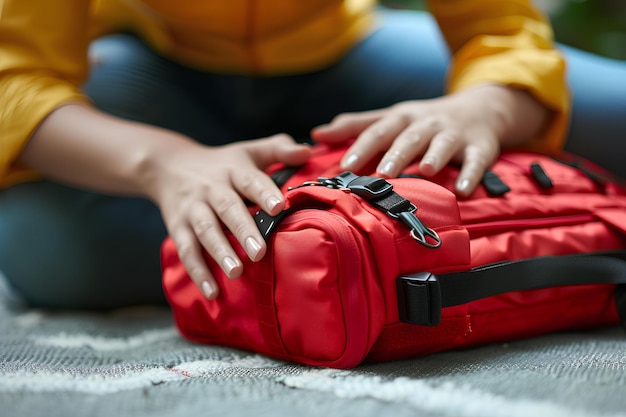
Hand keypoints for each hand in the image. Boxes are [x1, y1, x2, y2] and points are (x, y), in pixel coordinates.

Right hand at [147, 134, 311, 299]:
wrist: (168, 166)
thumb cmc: (222, 163)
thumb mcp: (249, 151)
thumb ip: (279, 150)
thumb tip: (308, 152)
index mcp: (234, 170)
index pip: (250, 180)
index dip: (264, 192)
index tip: (279, 207)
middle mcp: (211, 188)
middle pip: (227, 208)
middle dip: (243, 230)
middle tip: (259, 252)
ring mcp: (193, 209)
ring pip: (205, 230)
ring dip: (219, 252)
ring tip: (236, 272)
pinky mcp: (178, 228)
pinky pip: (186, 251)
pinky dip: (198, 272)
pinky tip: (212, 292)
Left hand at [311, 84, 549, 195]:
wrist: (481, 109)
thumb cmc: (424, 120)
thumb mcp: (391, 117)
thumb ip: (355, 126)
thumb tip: (315, 134)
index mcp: (401, 118)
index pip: (378, 131)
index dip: (361, 148)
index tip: (345, 166)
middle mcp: (426, 124)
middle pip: (409, 137)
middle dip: (396, 154)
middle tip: (382, 174)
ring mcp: (454, 134)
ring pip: (443, 144)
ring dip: (434, 156)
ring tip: (425, 171)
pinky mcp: (480, 147)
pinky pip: (476, 161)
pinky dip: (471, 174)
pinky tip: (463, 191)